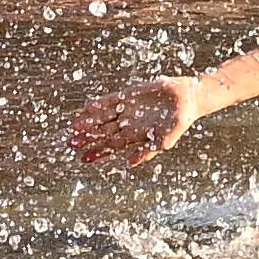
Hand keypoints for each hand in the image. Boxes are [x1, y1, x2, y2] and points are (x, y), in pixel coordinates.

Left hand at [71, 77, 192, 166]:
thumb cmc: (178, 122)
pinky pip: (110, 100)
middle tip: (71, 144)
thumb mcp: (165, 140)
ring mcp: (127, 108)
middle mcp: (127, 123)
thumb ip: (147, 151)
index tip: (83, 159)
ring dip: (89, 122)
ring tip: (74, 127)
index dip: (98, 152)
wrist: (187, 98)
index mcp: (135, 136)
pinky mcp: (129, 95)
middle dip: (88, 138)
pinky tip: (86, 108)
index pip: (112, 146)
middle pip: (103, 132)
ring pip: (103, 117)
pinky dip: (99, 104)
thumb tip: (130, 163)